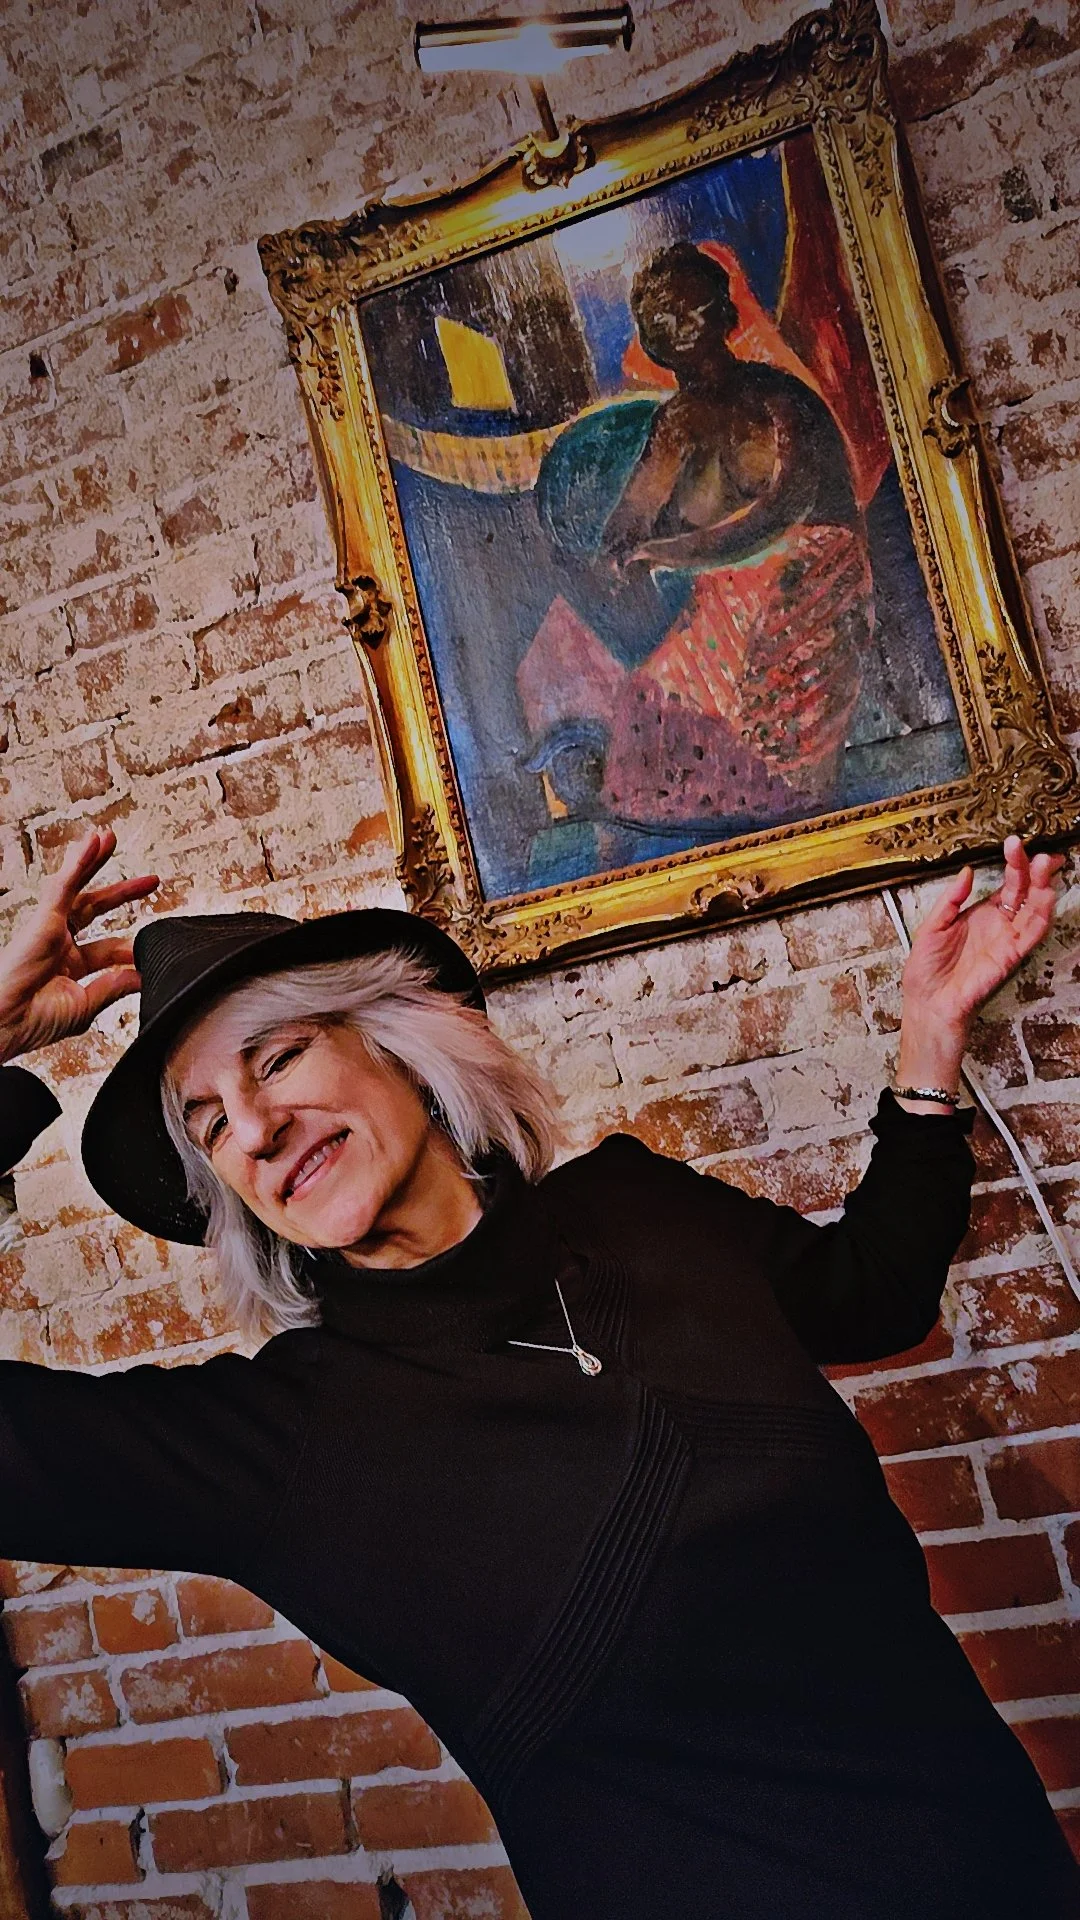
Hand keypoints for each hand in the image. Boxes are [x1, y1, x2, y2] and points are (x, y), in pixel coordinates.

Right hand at [0, 830, 157, 1063]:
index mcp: (70, 966)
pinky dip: (78, 864)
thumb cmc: (33, 1022)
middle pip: (94, 907)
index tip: (155, 947)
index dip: (132, 946)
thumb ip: (113, 987)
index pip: (108, 948)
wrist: (6, 1025)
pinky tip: (92, 844)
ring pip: (76, 887)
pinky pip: (62, 886)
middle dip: (122, 892)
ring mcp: (50, 929)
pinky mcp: (42, 920)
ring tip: (109, 838)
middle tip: (150, 880)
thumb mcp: (85, 1005)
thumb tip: (141, 976)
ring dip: (93, 861)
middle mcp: (59, 943)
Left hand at [896, 836, 1063, 1101]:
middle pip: (1025, 891)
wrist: (927, 1003)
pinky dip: (1042, 915)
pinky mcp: (1009, 957)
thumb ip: (950, 899)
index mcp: (981, 913)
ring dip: (1043, 887)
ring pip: (1034, 909)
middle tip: (1039, 851)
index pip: (1007, 883)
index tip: (1015, 843)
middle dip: (1035, 869)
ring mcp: (1006, 940)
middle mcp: (999, 924)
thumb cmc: (927, 970)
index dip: (1015, 863)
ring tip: (1045, 865)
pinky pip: (1031, 935)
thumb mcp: (931, 926)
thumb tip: (966, 872)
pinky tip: (1045, 897)